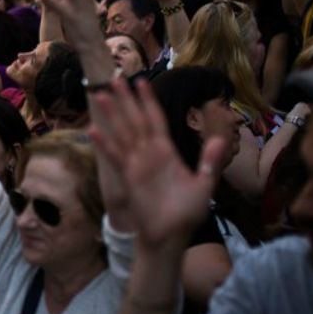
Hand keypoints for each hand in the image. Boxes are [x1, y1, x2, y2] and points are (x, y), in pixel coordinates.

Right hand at [89, 79, 228, 246]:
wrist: (171, 236)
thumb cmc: (187, 212)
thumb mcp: (204, 185)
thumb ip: (208, 162)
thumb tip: (218, 140)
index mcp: (166, 151)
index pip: (156, 119)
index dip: (148, 101)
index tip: (141, 81)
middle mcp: (149, 153)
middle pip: (135, 120)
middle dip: (126, 99)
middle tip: (115, 78)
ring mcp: (136, 164)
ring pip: (122, 132)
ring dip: (112, 114)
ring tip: (100, 94)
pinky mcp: (127, 177)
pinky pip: (114, 156)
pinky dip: (104, 143)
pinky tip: (94, 129)